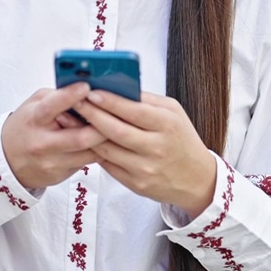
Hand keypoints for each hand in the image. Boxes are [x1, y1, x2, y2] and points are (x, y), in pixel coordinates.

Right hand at [1, 84, 108, 189]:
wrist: (8, 160)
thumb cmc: (26, 126)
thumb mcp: (35, 104)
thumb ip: (58, 96)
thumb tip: (86, 90)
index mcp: (34, 119)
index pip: (52, 106)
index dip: (70, 96)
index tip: (86, 86)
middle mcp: (42, 143)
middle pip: (80, 137)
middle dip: (102, 125)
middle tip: (116, 113)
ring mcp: (52, 162)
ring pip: (89, 153)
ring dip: (104, 140)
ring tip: (113, 126)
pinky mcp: (61, 175)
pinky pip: (87, 163)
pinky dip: (98, 151)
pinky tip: (103, 142)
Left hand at [73, 91, 216, 219]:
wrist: (197, 179)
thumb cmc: (182, 139)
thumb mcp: (174, 113)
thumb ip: (147, 100)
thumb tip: (116, 87)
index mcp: (167, 124)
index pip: (134, 110)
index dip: (110, 101)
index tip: (90, 91)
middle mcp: (157, 147)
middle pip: (116, 130)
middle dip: (92, 114)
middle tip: (75, 102)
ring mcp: (146, 168)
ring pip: (107, 149)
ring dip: (86, 133)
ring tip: (73, 119)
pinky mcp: (136, 184)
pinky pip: (109, 165)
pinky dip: (94, 150)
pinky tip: (82, 139)